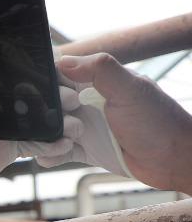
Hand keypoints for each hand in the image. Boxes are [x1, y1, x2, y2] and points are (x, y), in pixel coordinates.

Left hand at [0, 20, 72, 208]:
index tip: (62, 68)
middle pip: (39, 94)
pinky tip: (66, 139)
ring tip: (72, 118)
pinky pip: (40, 142)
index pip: (23, 71)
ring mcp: (9, 126)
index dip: (45, 70)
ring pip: (44, 117)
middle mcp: (1, 103)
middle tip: (71, 97)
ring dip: (61, 118)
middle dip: (59, 95)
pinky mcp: (15, 146)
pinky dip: (53, 142)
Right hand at [40, 53, 191, 192]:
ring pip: (49, 128)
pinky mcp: (84, 149)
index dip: (50, 85)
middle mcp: (87, 102)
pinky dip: (50, 154)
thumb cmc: (158, 122)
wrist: (173, 160)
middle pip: (48, 104)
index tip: (62, 98)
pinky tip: (55, 156)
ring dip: (47, 138)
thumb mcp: (131, 89)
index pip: (59, 74)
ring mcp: (84, 126)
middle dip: (48, 116)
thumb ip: (100, 70)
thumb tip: (63, 61)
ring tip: (67, 143)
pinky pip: (56, 151)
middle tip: (74, 125)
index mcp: (96, 81)